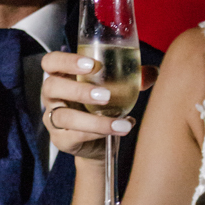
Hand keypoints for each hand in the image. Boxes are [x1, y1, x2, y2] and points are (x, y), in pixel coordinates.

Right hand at [41, 50, 158, 160]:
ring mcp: (53, 119)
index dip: (66, 61)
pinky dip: (98, 133)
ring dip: (93, 119)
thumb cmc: (104, 107)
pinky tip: (119, 128)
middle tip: (106, 95)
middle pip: (51, 86)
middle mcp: (53, 96)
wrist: (101, 143)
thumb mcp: (116, 89)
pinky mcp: (61, 140)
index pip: (51, 62)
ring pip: (64, 116)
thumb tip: (153, 73)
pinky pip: (74, 136)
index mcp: (62, 76)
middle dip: (79, 90)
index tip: (92, 64)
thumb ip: (132, 78)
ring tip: (120, 121)